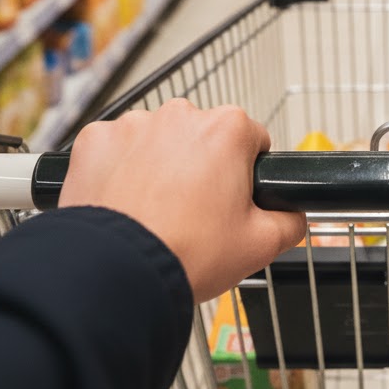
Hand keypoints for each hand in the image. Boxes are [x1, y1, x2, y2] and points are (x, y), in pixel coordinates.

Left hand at [59, 100, 305, 301]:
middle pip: (202, 136)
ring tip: (153, 212)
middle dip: (202, 165)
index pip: (252, 140)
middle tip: (193, 213)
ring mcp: (134, 124)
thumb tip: (293, 213)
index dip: (246, 173)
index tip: (232, 200)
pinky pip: (115, 149)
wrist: (115, 274)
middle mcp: (181, 114)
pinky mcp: (95, 140)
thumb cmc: (187, 254)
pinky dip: (118, 169)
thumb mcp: (261, 245)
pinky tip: (123, 203)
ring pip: (158, 140)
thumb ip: (291, 221)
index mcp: (228, 129)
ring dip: (159, 165)